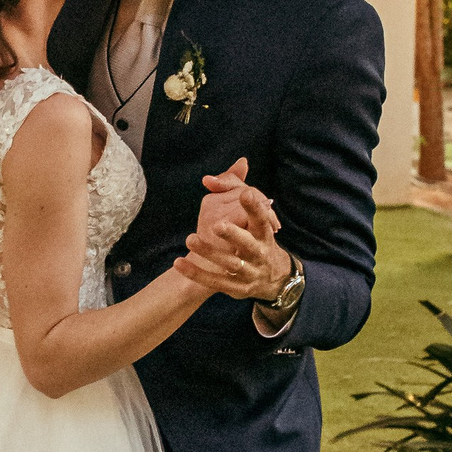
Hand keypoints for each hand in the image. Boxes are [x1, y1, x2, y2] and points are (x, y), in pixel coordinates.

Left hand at [177, 160, 293, 303]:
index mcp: (264, 233)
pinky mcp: (236, 288)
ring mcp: (248, 272)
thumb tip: (239, 162)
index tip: (245, 194)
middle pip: (248, 244)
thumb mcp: (258, 218)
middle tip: (217, 224)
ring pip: (229, 263)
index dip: (255, 207)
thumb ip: (242, 190)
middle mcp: (259, 253)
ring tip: (190, 239)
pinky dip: (195, 273)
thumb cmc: (259, 240)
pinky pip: (214, 281)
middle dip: (234, 234)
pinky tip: (178, 263)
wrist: (273, 280)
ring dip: (209, 252)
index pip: (262, 218)